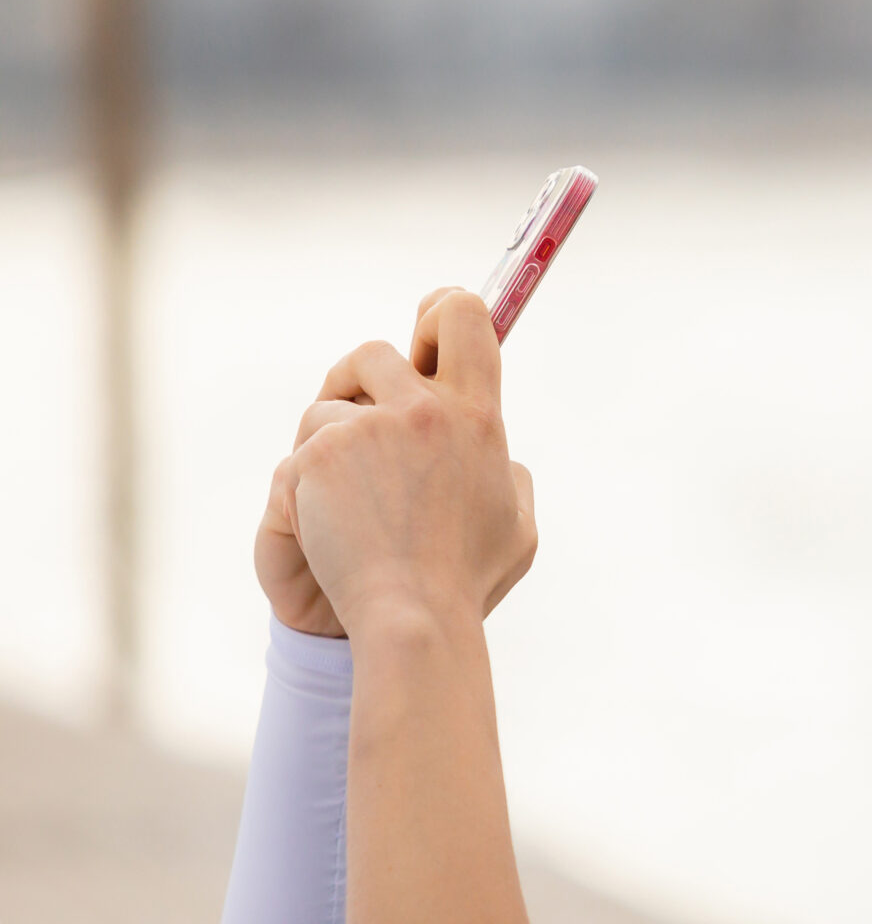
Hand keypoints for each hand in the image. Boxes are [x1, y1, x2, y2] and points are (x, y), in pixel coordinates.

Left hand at [277, 288, 536, 640]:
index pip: (464, 318)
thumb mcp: (519, 526)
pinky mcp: (318, 455)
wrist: (412, 613)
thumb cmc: (467, 579)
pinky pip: (300, 453)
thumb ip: (510, 477)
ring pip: (328, 408)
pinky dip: (306, 488)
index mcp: (477, 417)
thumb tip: (500, 457)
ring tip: (347, 504)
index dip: (441, 311)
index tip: (427, 325)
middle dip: (357, 380)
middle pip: (375, 351)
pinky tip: (326, 526)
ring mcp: (367, 429)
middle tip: (355, 413)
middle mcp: (424, 410)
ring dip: (329, 446)